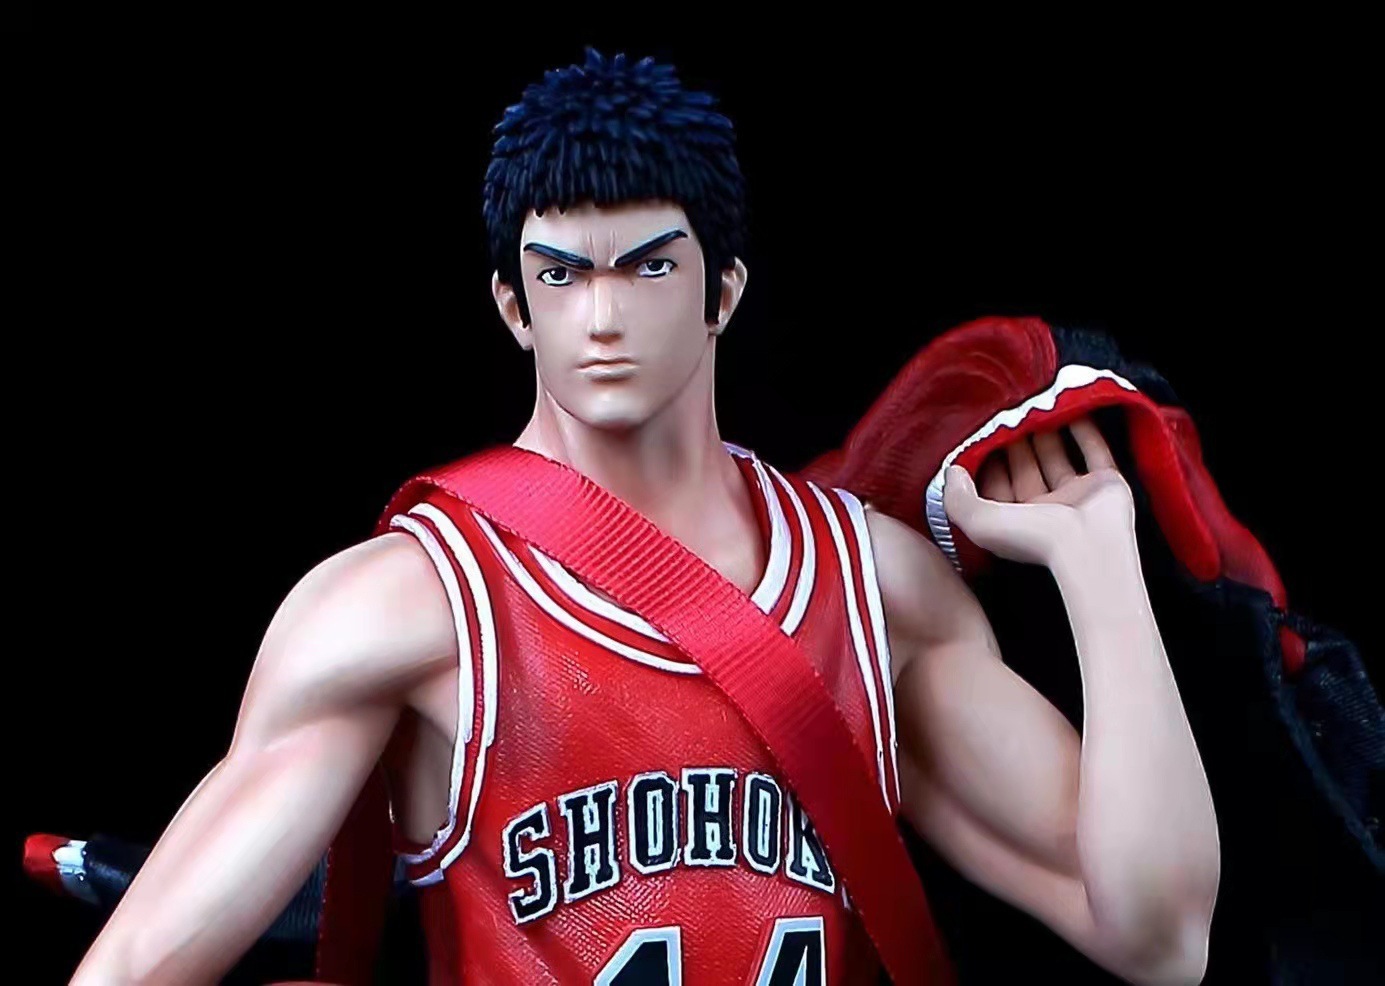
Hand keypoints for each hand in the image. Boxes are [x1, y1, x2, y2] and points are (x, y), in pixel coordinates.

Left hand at [942, 415, 1134, 566]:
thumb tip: (952, 472)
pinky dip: (1085, 429)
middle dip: (1016, 441)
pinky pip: (1094, 450)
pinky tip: (1073, 409)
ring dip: (1047, 433)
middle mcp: (1044, 508)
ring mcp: (1077, 495)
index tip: (980, 433)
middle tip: (1008, 411)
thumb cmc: (1034, 538)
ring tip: (1035, 405)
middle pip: (1025, 466)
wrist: (1090, 548)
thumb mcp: (979, 522)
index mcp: (1014, 519)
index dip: (986, 459)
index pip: (996, 483)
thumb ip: (958, 498)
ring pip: (1056, 457)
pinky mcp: (1106, 483)